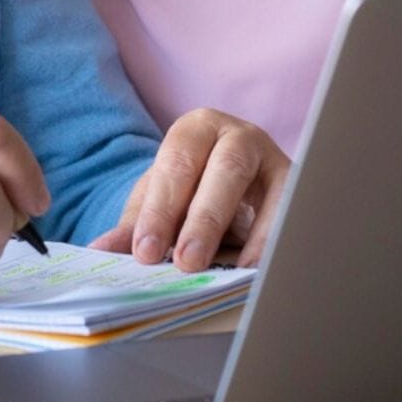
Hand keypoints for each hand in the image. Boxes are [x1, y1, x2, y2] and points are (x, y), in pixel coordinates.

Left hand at [89, 109, 289, 271]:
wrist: (237, 187)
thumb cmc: (193, 190)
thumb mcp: (161, 201)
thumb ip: (136, 224)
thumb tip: (101, 250)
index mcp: (195, 129)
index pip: (176, 164)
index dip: (160, 210)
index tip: (145, 252)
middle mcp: (238, 136)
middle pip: (224, 171)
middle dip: (203, 219)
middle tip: (185, 263)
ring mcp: (274, 159)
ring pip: (269, 189)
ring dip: (253, 234)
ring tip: (229, 271)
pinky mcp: (300, 187)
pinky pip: (295, 214)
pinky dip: (278, 242)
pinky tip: (258, 270)